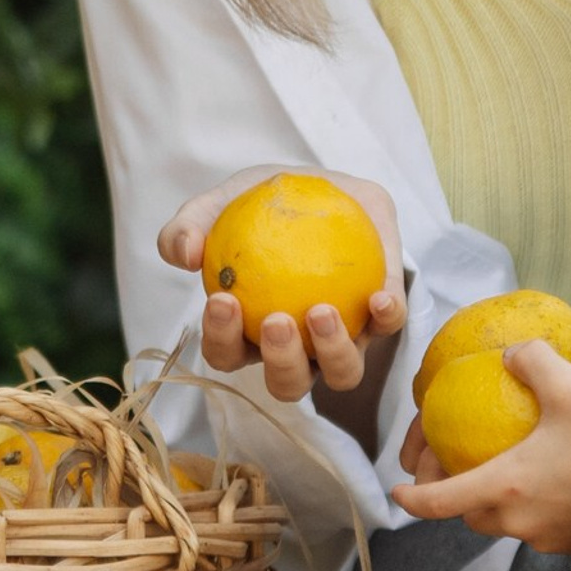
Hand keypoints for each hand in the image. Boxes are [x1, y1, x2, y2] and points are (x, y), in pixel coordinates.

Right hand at [156, 166, 406, 404]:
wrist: (319, 187)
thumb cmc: (260, 206)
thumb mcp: (219, 204)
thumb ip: (190, 227)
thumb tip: (182, 253)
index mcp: (250, 332)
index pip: (228, 353)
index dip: (222, 340)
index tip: (222, 301)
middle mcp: (297, 349)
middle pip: (287, 382)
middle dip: (282, 363)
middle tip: (277, 320)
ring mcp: (341, 340)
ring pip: (341, 373)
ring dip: (332, 351)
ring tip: (322, 311)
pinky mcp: (380, 317)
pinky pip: (388, 325)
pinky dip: (385, 316)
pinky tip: (378, 296)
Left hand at [391, 344, 570, 553]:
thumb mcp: (568, 389)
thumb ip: (534, 362)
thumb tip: (514, 353)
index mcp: (505, 487)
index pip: (440, 502)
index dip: (413, 499)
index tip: (397, 493)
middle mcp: (518, 520)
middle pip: (470, 515)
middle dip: (455, 497)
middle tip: (455, 470)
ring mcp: (545, 538)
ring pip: (504, 524)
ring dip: (495, 503)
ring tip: (504, 472)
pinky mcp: (570, 544)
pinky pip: (537, 528)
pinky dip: (530, 508)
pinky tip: (549, 481)